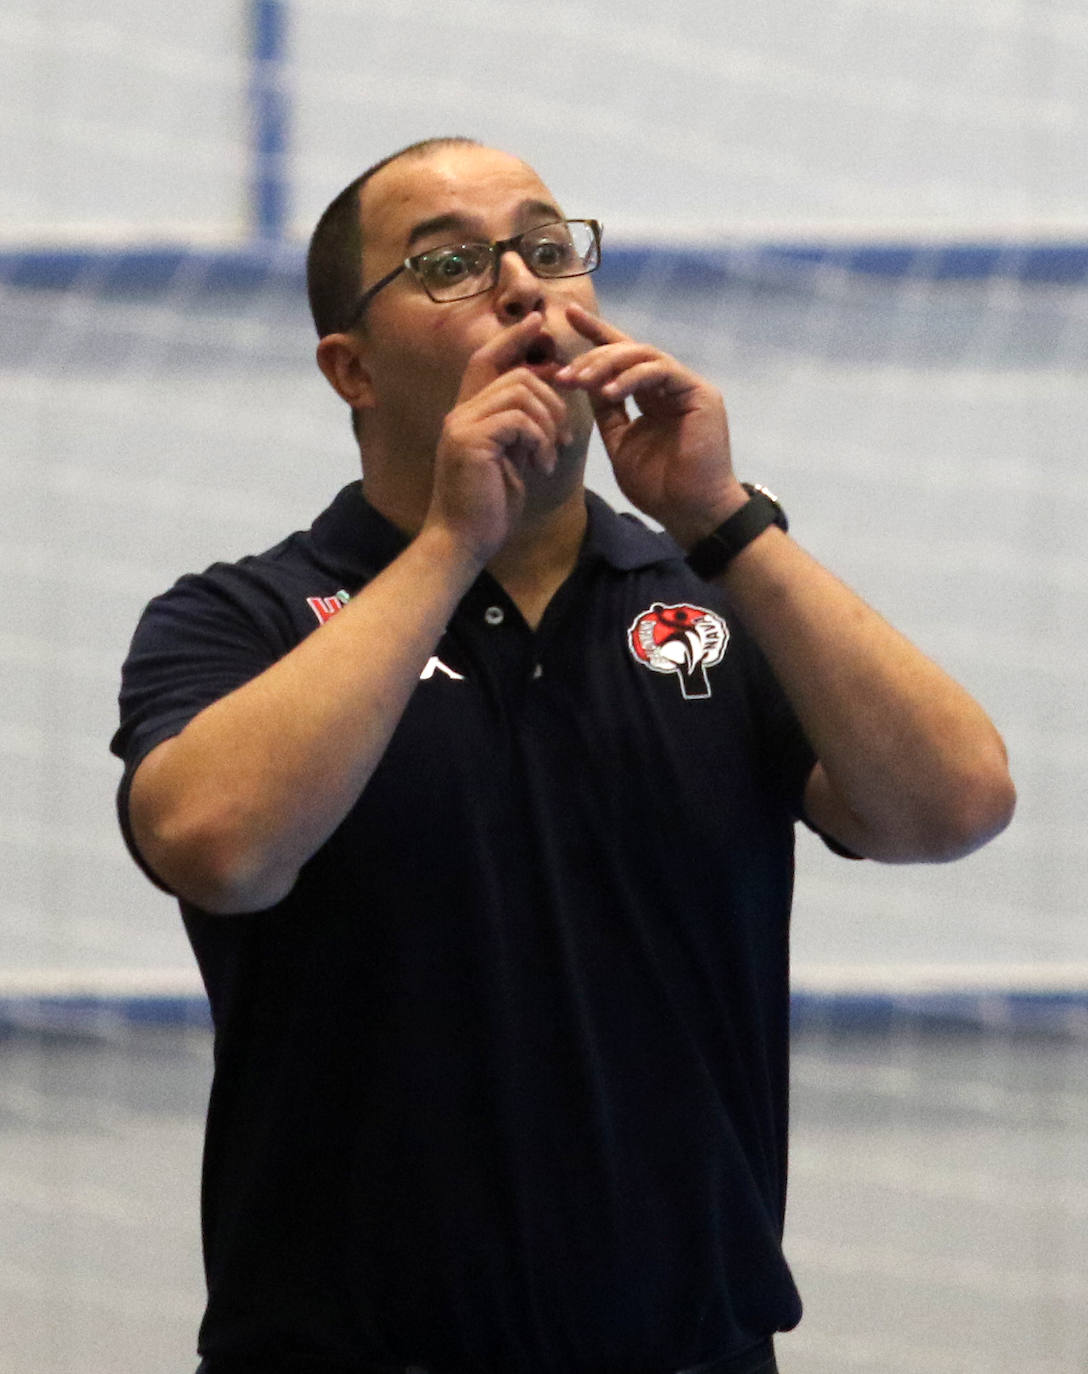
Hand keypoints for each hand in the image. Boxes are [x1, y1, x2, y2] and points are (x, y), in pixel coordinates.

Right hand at [426, 312, 573, 563]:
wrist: (463, 542)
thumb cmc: (488, 506)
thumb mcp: (511, 459)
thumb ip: (521, 427)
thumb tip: (547, 399)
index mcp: (468, 414)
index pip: (487, 359)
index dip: (513, 337)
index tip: (540, 321)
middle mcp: (460, 412)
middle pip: (515, 374)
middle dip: (551, 399)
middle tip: (562, 437)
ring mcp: (462, 425)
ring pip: (521, 392)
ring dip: (548, 423)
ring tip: (550, 456)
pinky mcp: (470, 441)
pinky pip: (519, 419)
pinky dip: (539, 440)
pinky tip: (541, 467)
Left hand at [555, 303, 746, 546]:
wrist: (689, 511)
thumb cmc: (658, 487)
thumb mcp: (620, 443)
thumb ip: (607, 413)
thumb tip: (586, 384)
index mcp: (652, 397)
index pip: (623, 357)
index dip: (597, 334)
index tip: (569, 317)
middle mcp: (670, 385)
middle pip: (630, 349)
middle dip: (593, 355)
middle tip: (565, 372)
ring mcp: (686, 387)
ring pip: (643, 354)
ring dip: (608, 364)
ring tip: (582, 381)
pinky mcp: (700, 392)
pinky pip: (661, 370)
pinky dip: (632, 377)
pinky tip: (609, 392)